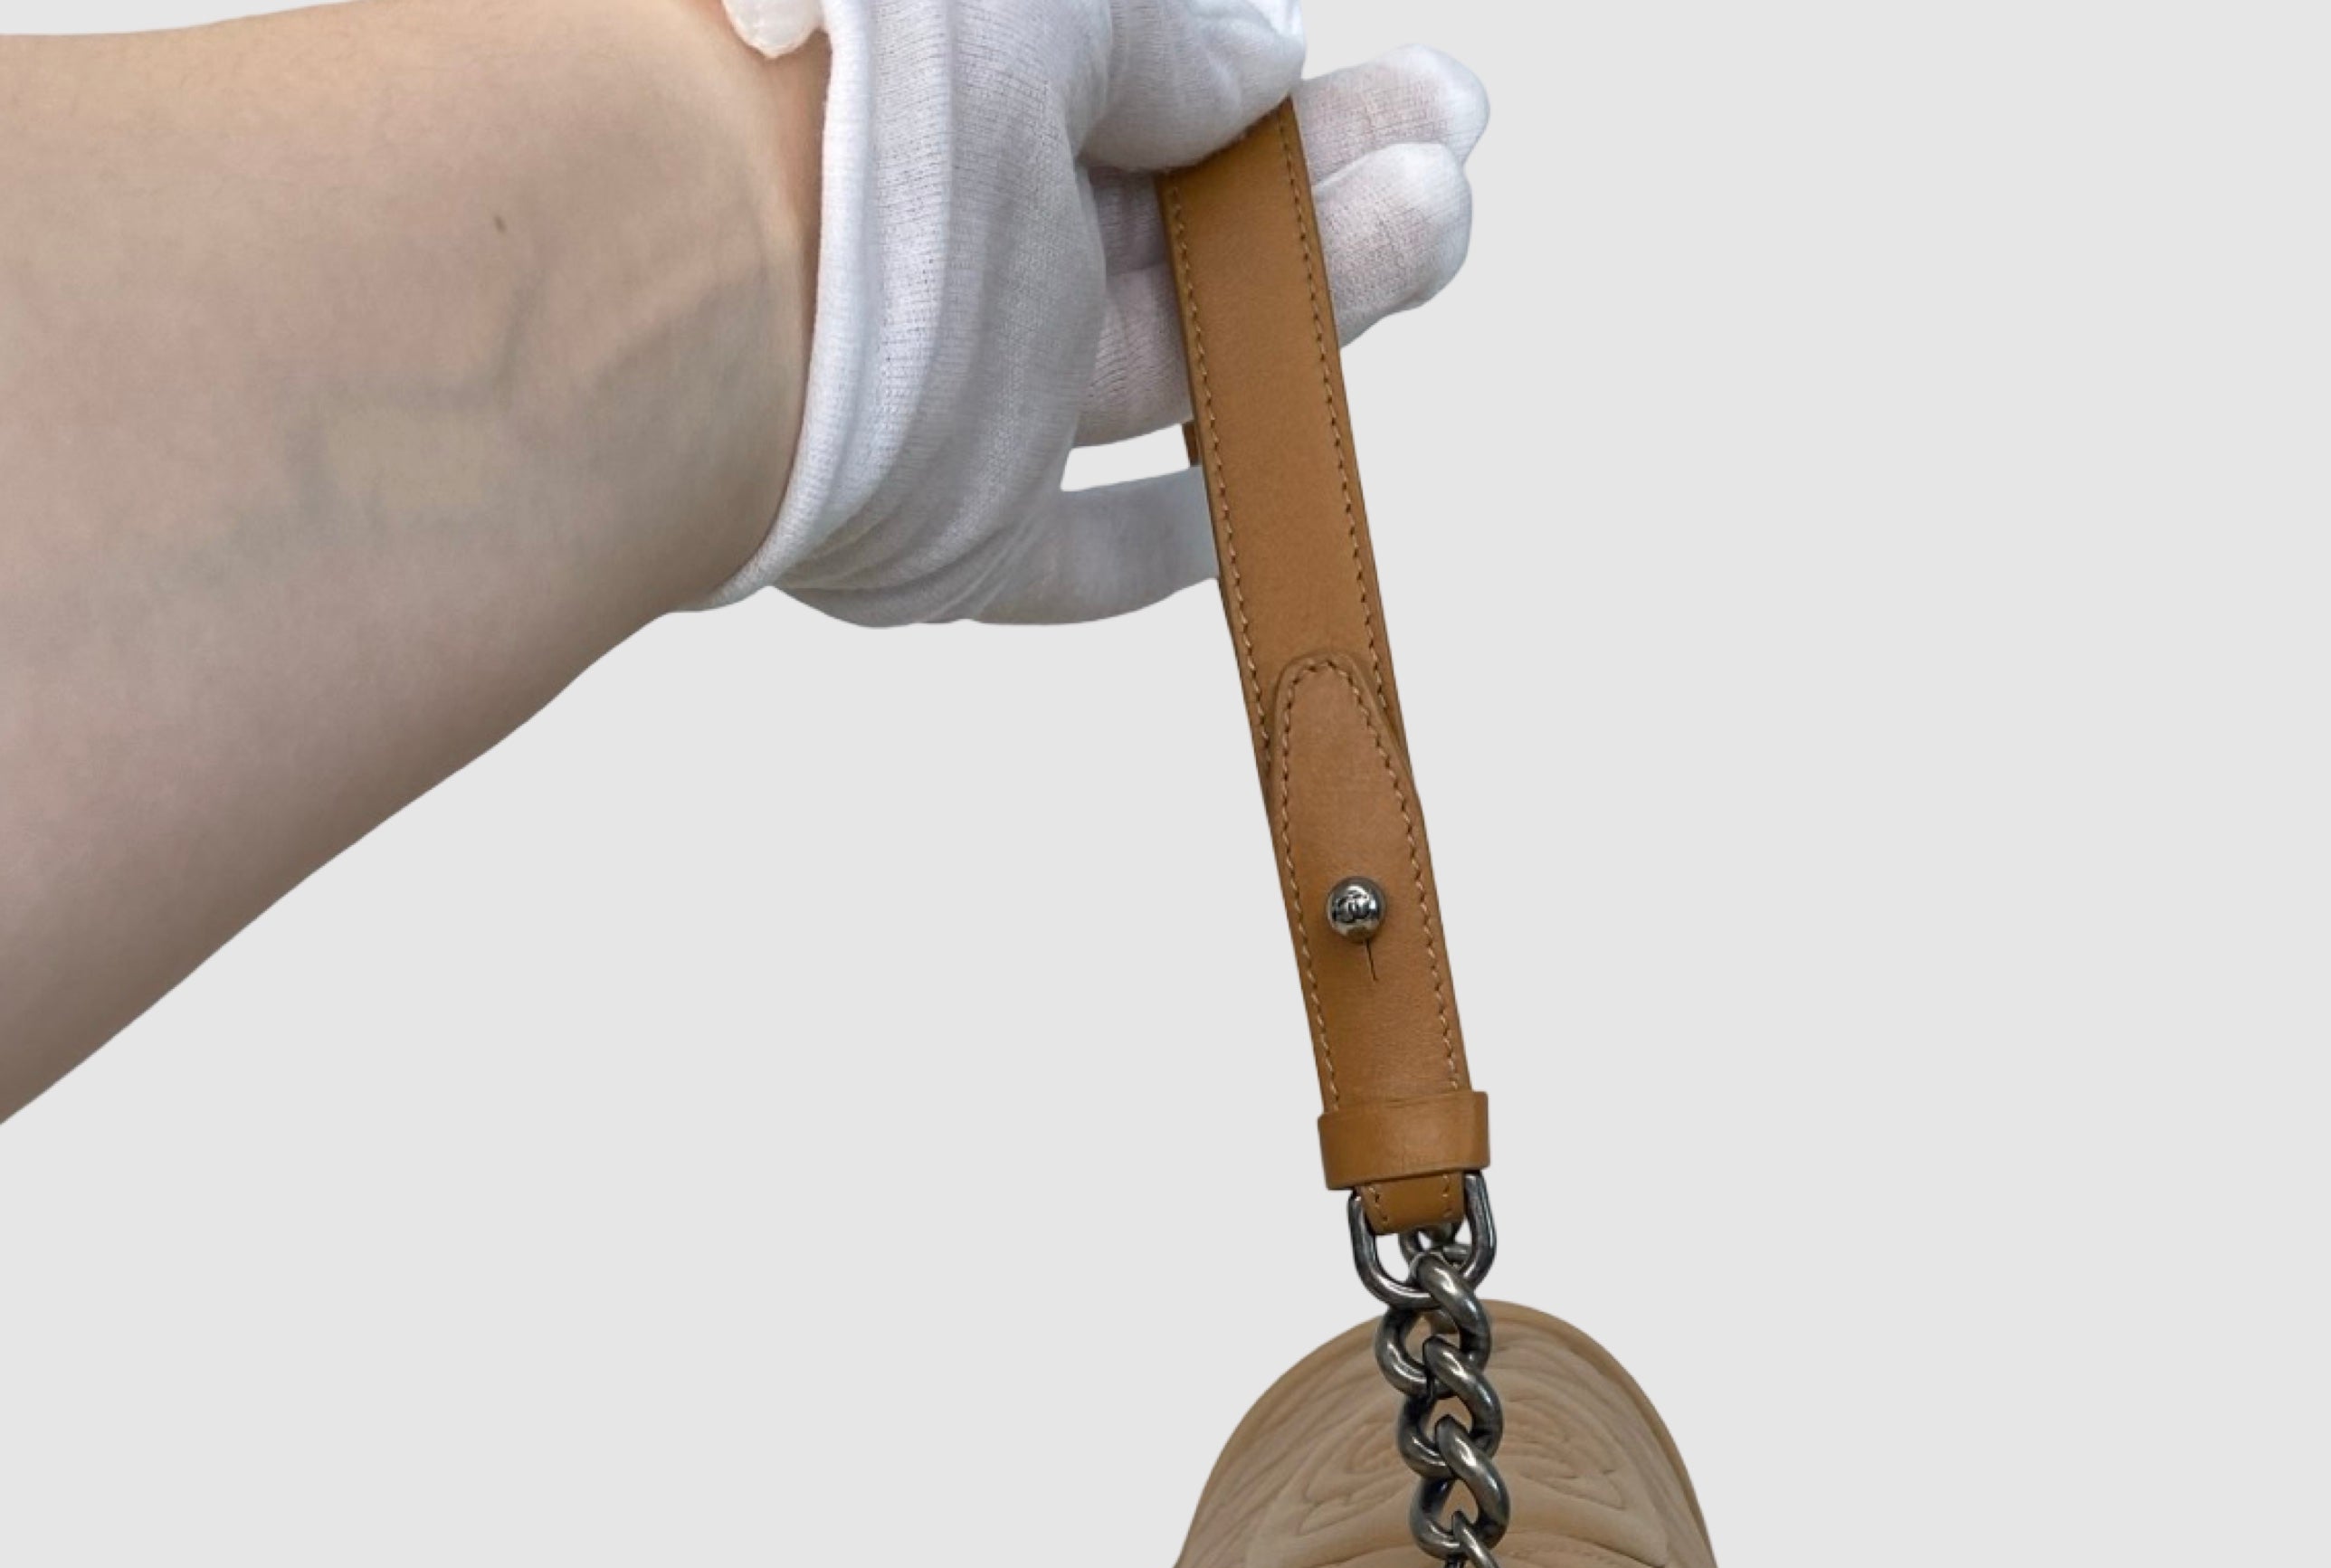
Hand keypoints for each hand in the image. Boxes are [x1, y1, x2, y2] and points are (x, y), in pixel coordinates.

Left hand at [709, 0, 1485, 623]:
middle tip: (1450, 144)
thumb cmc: (849, 63)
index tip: (1393, 79)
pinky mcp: (945, 533)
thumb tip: (1257, 56)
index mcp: (936, 71)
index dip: (1254, 73)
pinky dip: (1164, 539)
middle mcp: (932, 228)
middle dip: (1318, 177)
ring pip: (1154, 356)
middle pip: (1156, 215)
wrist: (688, 255)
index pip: (1120, 75)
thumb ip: (1162, 27)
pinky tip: (1250, 499)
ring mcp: (942, 388)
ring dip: (1306, 305)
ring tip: (1438, 222)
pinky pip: (1068, 559)